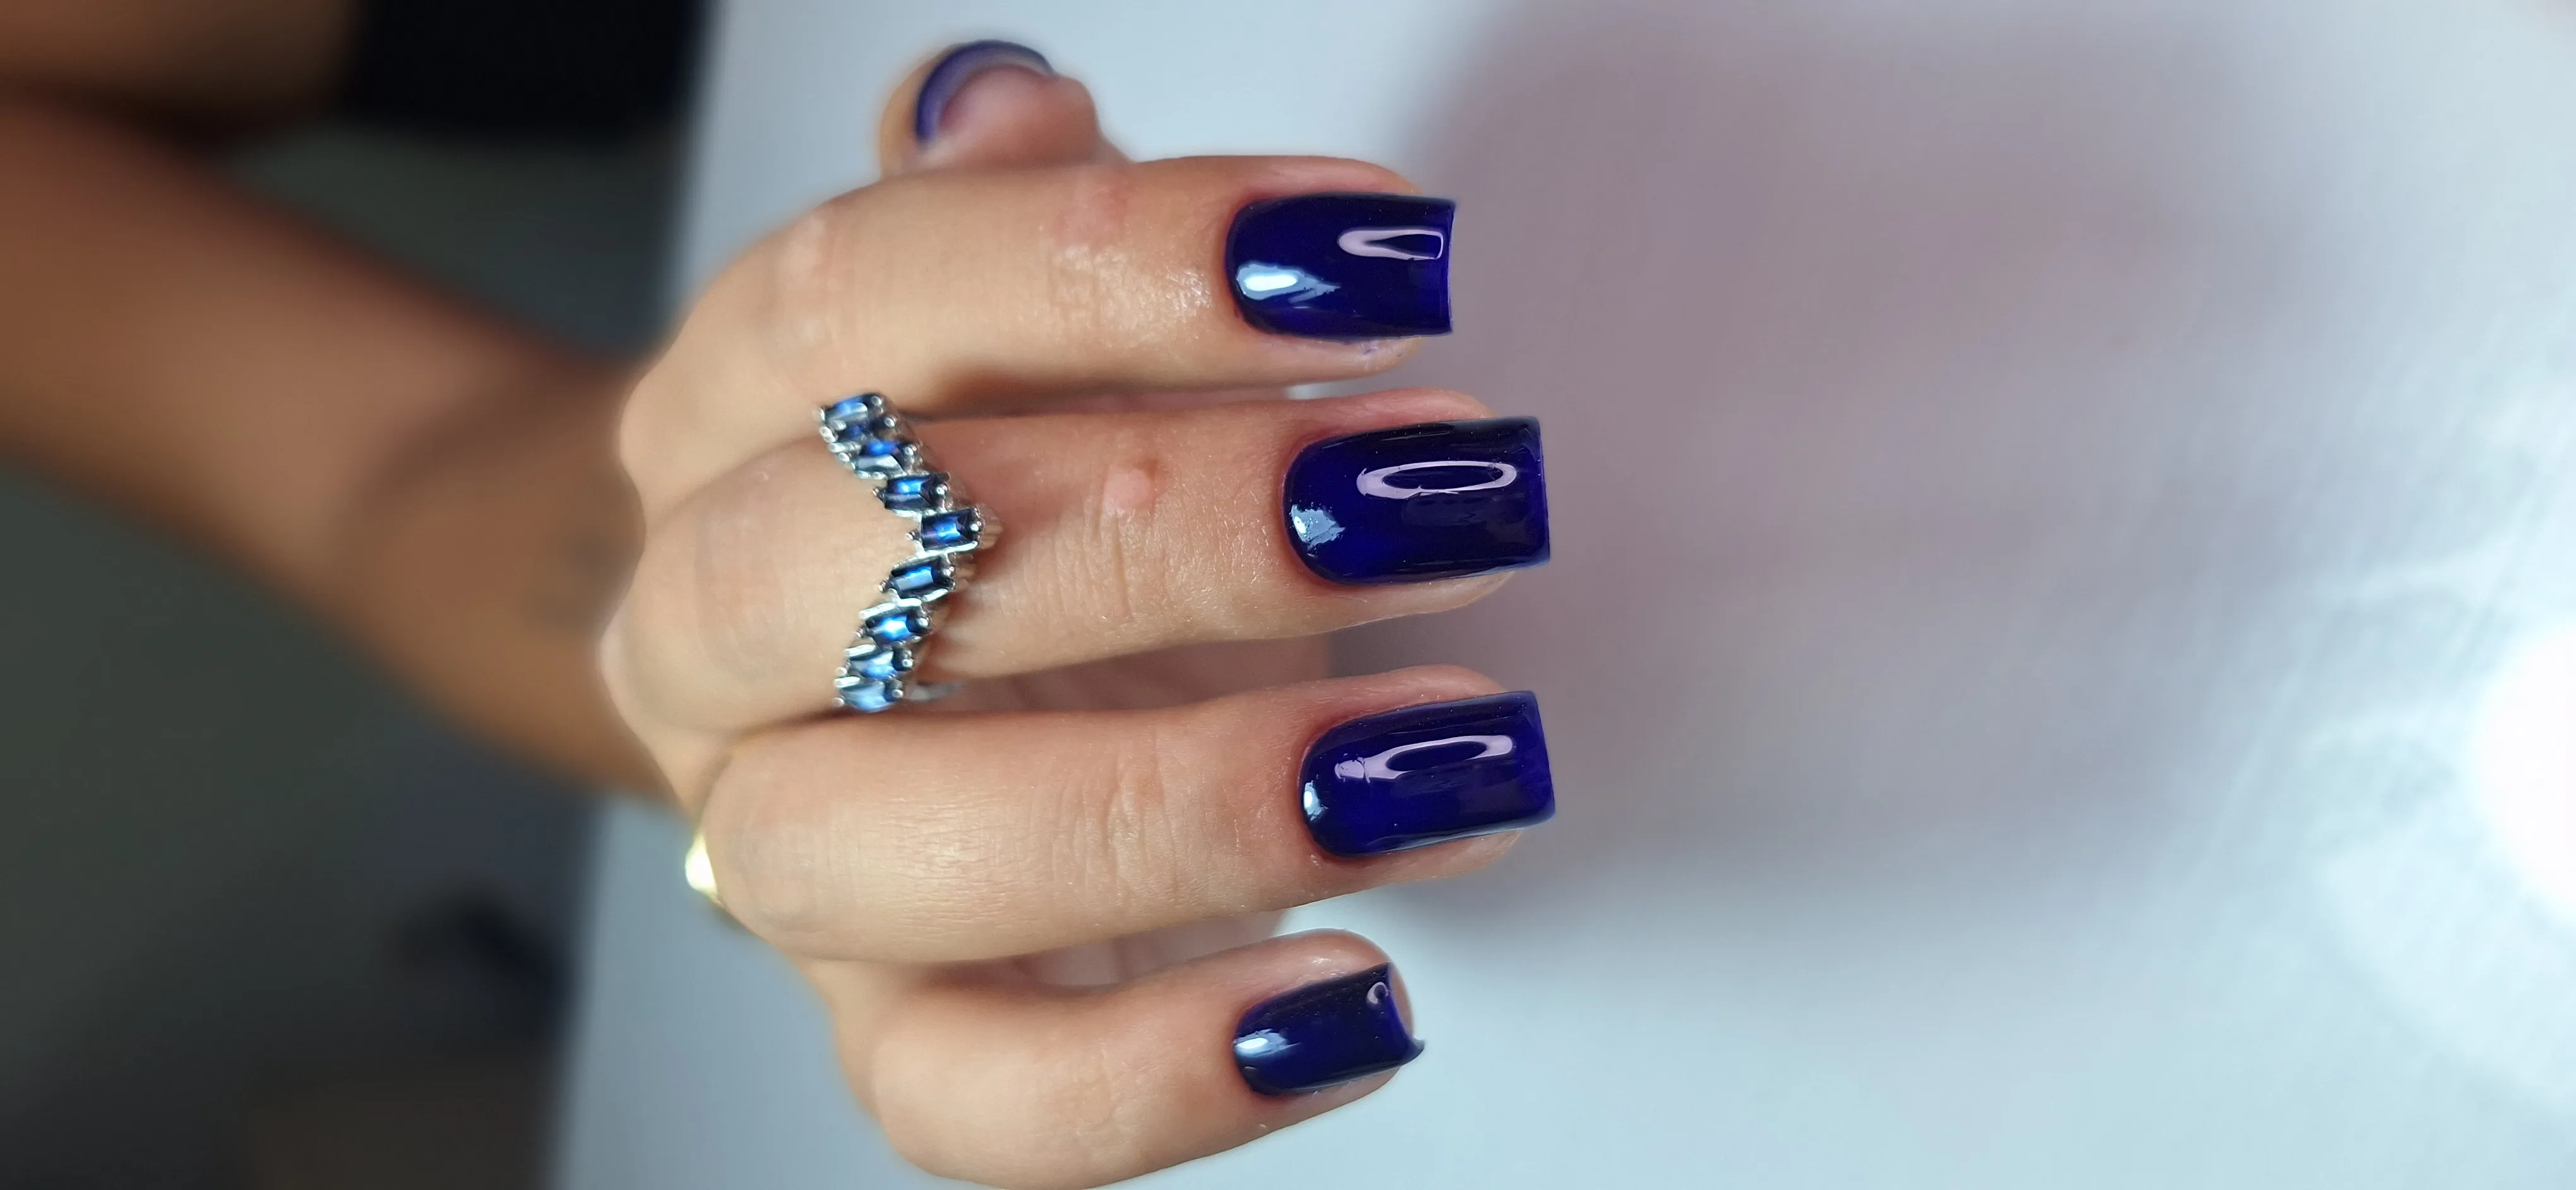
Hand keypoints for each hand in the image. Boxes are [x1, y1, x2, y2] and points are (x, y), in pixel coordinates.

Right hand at [601, 43, 1553, 1187]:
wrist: (877, 699)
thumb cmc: (998, 492)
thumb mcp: (1007, 332)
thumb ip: (1005, 226)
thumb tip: (1009, 105)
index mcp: (728, 419)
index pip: (865, 303)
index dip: (1112, 260)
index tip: (1369, 257)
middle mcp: (712, 636)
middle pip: (853, 565)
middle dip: (1167, 525)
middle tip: (1425, 495)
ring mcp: (781, 851)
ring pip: (886, 844)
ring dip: (1188, 794)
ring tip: (1445, 749)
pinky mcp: (887, 1026)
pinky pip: (968, 1096)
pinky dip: (1158, 1074)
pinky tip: (1355, 1003)